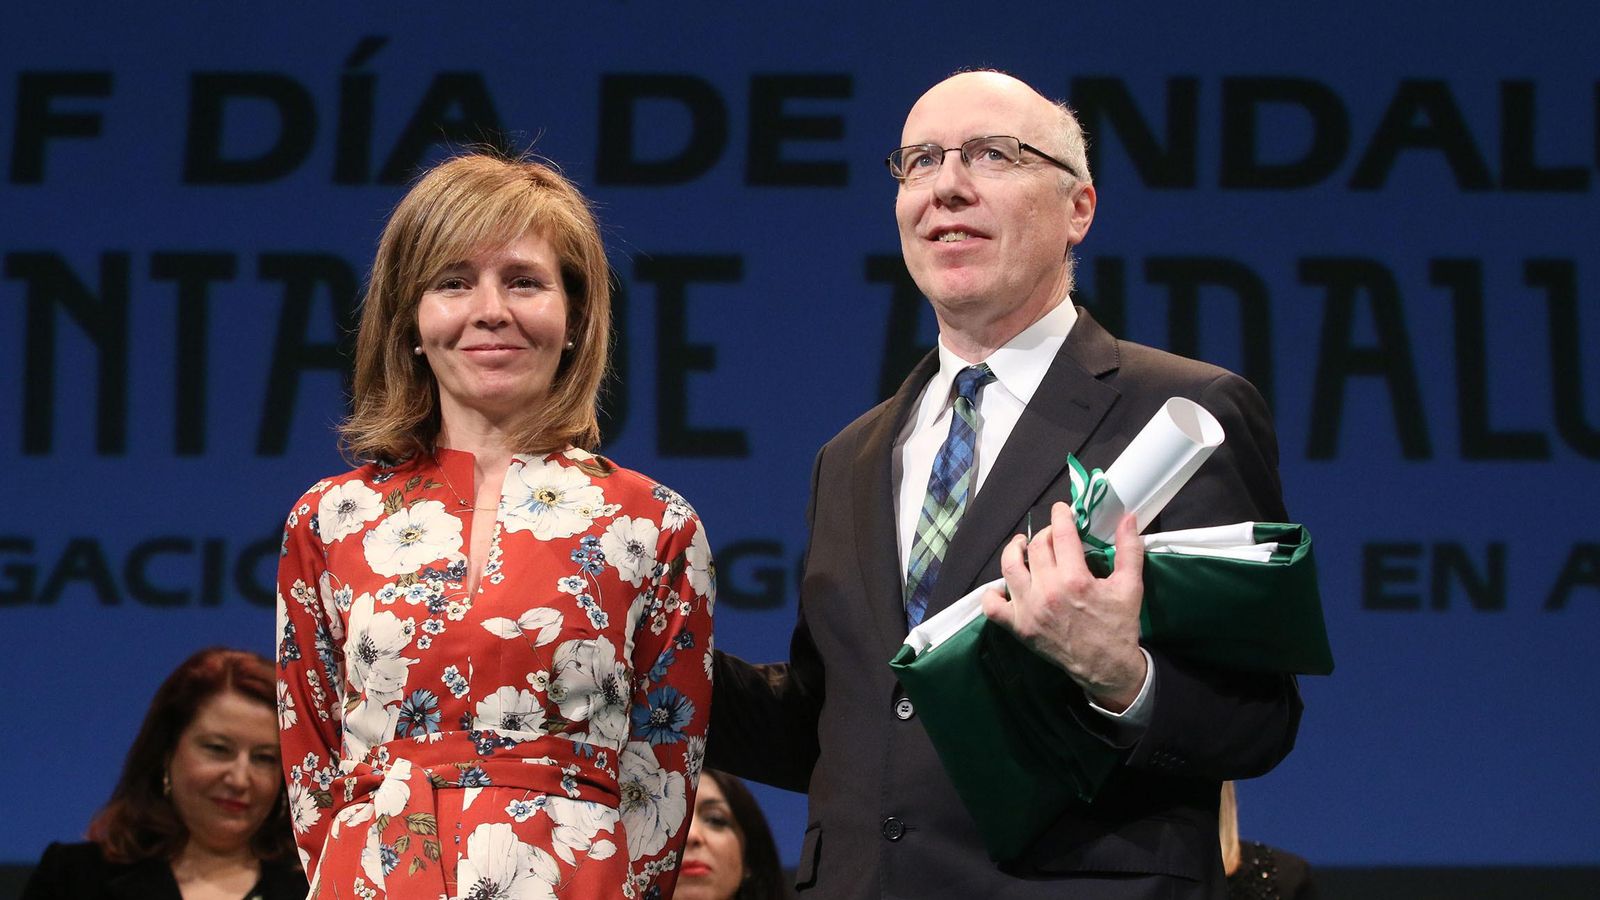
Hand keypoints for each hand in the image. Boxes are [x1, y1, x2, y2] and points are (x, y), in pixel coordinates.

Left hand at [981, 502, 1147, 710]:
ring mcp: (1029, 610)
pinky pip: (993, 607)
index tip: (1062, 509)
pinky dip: (992, 594)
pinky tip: (1003, 585)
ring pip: (1010, 567)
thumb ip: (1129, 549)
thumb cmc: (1119, 625)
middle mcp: (1047, 591)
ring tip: (1022, 545)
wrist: (1107, 667)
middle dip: (1044, 533)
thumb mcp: (1130, 586)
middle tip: (1053, 534)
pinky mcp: (1019, 627)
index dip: (1061, 516)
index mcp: (1075, 579)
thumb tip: (1127, 517)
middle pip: (1036, 547)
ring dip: (1014, 550)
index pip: (1061, 534)